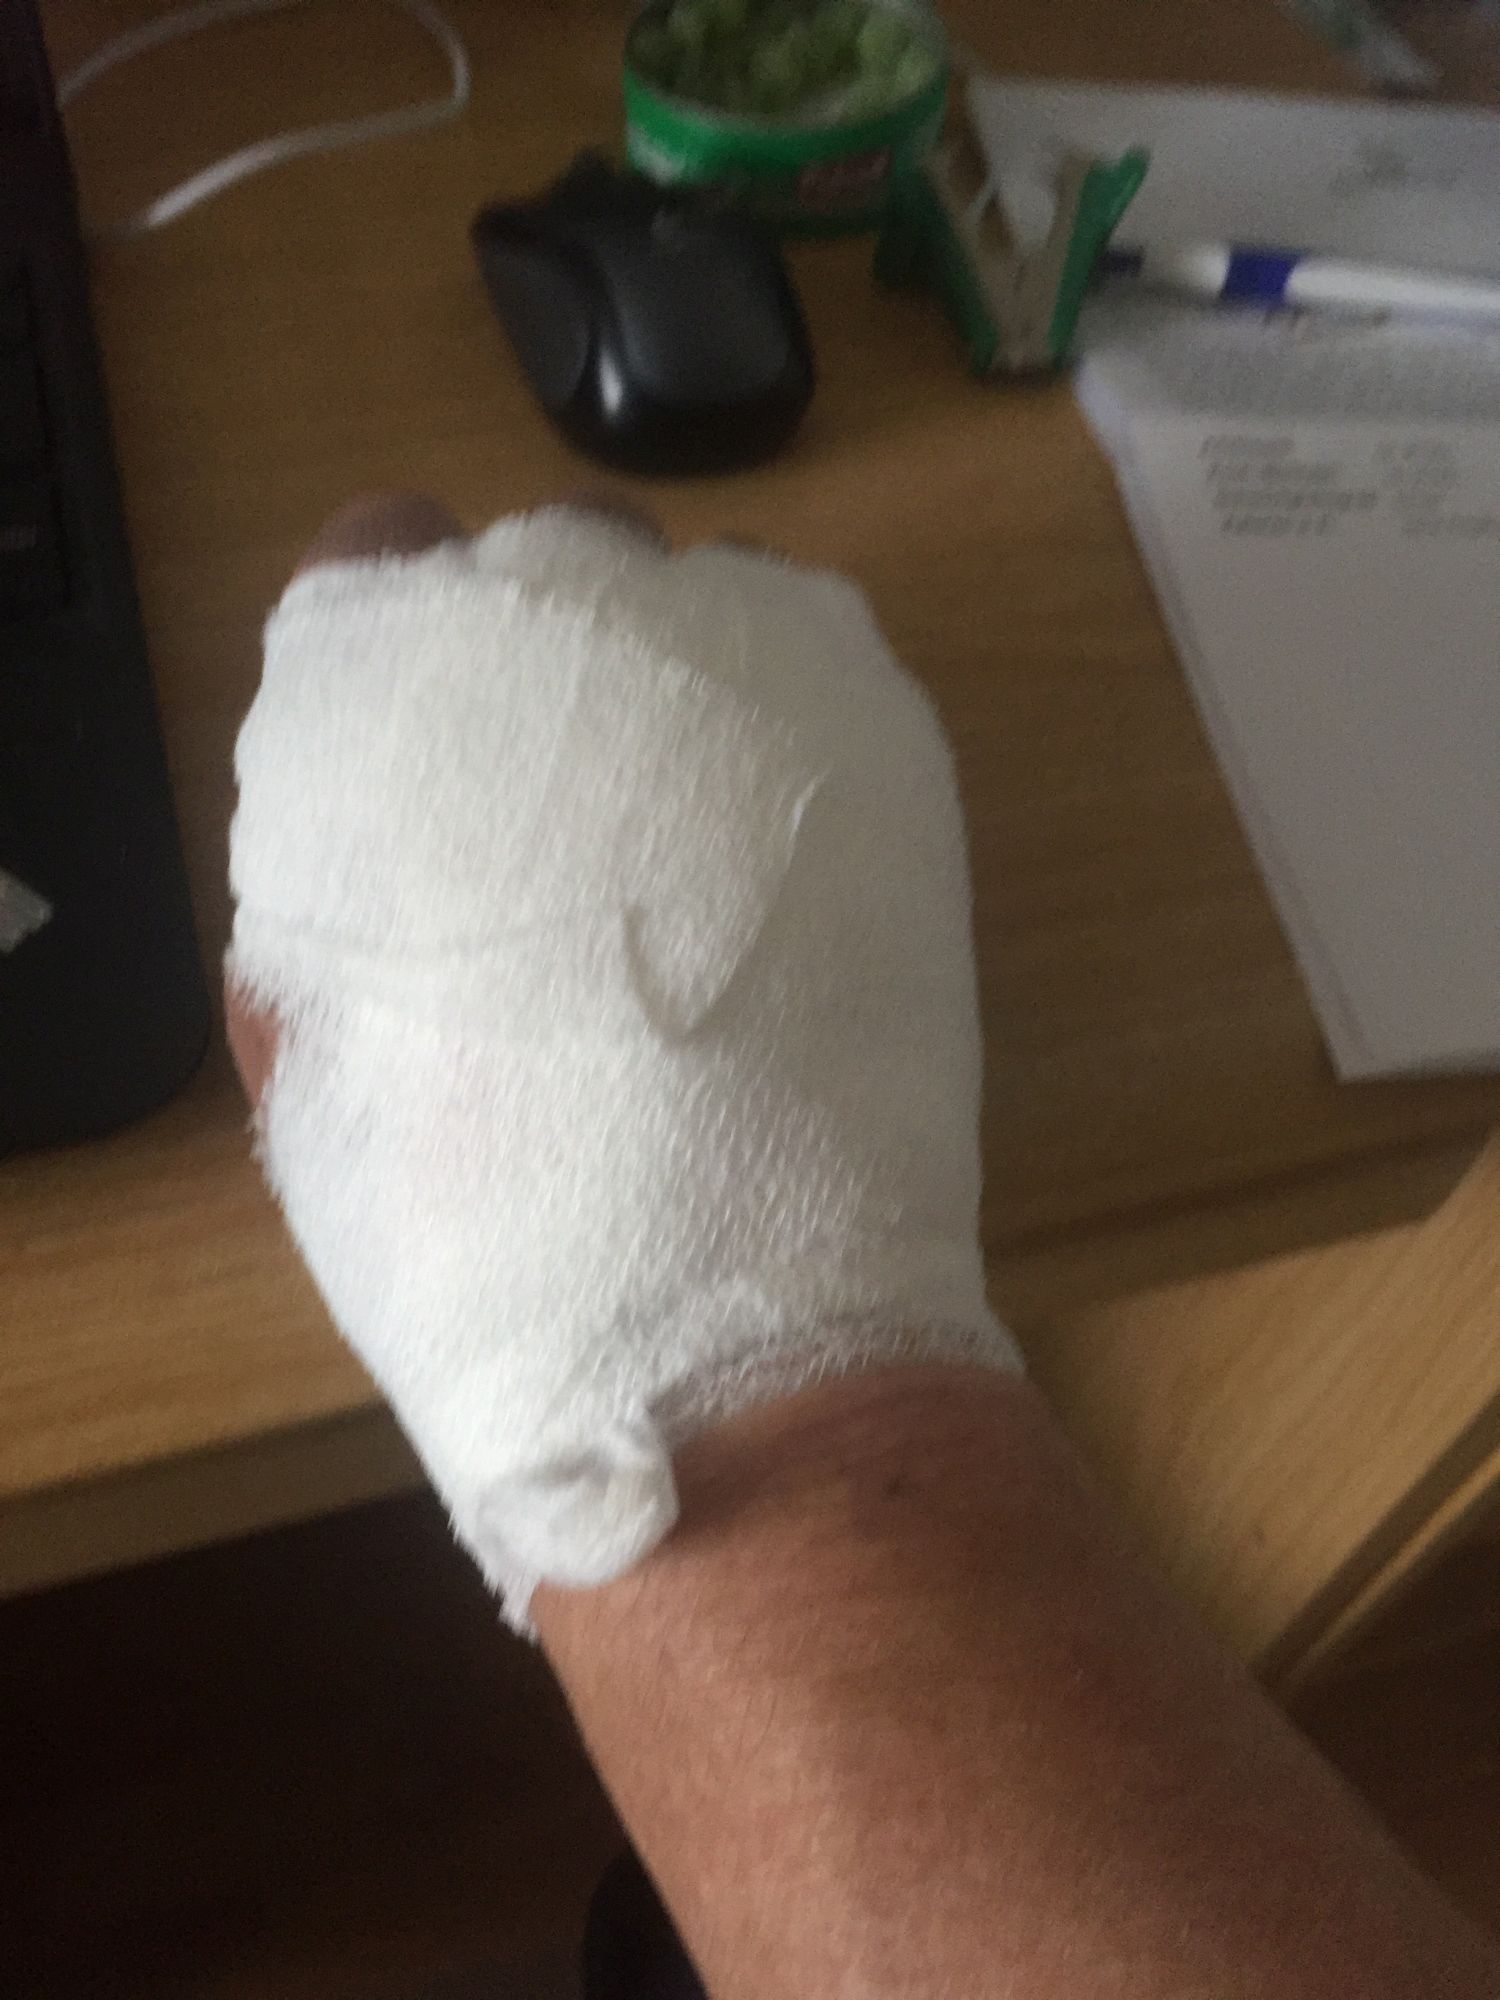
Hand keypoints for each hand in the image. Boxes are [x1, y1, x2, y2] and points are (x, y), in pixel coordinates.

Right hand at [227, 488, 1016, 1620]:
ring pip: (712, 600)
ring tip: (694, 857)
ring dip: (690, 693)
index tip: (439, 755)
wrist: (703, 1298)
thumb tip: (402, 836)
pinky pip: (826, 673)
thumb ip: (337, 882)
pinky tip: (782, 874)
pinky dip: (796, 740)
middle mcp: (582, 610)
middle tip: (576, 829)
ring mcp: (761, 656)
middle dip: (558, 669)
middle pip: (564, 563)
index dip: (408, 658)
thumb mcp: (320, 1033)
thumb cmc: (469, 1192)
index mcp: (399, 675)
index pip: (381, 558)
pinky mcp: (895, 735)